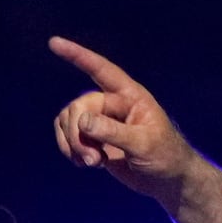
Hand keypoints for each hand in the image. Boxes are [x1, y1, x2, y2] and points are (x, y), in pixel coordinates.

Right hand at [49, 36, 197, 202]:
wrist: (167, 180)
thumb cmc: (166, 156)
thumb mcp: (144, 144)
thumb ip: (114, 132)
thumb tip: (82, 120)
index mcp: (131, 96)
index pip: (101, 70)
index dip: (78, 56)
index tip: (54, 43)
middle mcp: (113, 103)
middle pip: (79, 106)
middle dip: (78, 133)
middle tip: (93, 160)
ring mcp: (101, 121)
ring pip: (69, 120)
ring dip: (73, 144)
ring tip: (93, 163)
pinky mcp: (93, 138)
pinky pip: (67, 135)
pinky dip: (70, 149)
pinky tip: (86, 164)